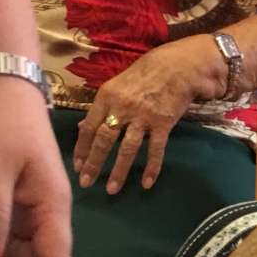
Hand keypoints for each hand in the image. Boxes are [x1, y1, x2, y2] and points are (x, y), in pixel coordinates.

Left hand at [72, 38, 221, 194]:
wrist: (179, 66)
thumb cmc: (146, 73)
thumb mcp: (117, 86)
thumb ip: (101, 108)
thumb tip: (81, 129)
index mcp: (107, 96)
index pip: (89, 127)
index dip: (82, 148)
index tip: (77, 166)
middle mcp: (122, 107)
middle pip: (104, 139)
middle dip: (94, 163)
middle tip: (86, 183)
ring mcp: (143, 116)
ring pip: (127, 148)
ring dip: (119, 171)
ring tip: (112, 190)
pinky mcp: (163, 123)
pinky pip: (156, 149)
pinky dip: (152, 167)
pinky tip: (147, 183)